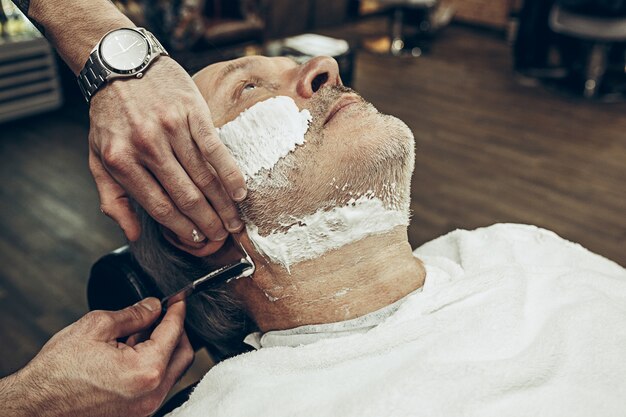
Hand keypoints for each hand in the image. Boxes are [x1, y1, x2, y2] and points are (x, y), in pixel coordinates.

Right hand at [3, 298, 193, 416]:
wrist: (36, 406)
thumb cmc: (58, 372)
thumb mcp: (97, 327)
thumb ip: (134, 314)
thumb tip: (154, 306)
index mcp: (146, 370)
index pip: (175, 332)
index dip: (177, 311)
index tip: (178, 300)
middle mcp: (151, 393)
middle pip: (183, 355)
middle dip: (177, 331)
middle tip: (164, 315)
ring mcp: (145, 407)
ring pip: (171, 371)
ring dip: (164, 349)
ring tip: (140, 334)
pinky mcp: (136, 413)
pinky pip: (156, 385)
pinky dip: (152, 366)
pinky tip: (133, 353)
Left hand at [89, 56, 245, 251]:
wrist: (122, 64)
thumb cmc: (111, 116)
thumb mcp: (98, 158)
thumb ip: (113, 198)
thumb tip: (132, 235)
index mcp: (121, 161)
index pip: (159, 206)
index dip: (182, 228)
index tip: (198, 239)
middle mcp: (146, 146)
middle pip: (186, 195)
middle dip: (208, 221)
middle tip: (222, 235)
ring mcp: (171, 129)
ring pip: (204, 176)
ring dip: (223, 204)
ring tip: (235, 221)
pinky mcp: (192, 113)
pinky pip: (216, 150)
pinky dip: (230, 174)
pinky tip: (240, 192)